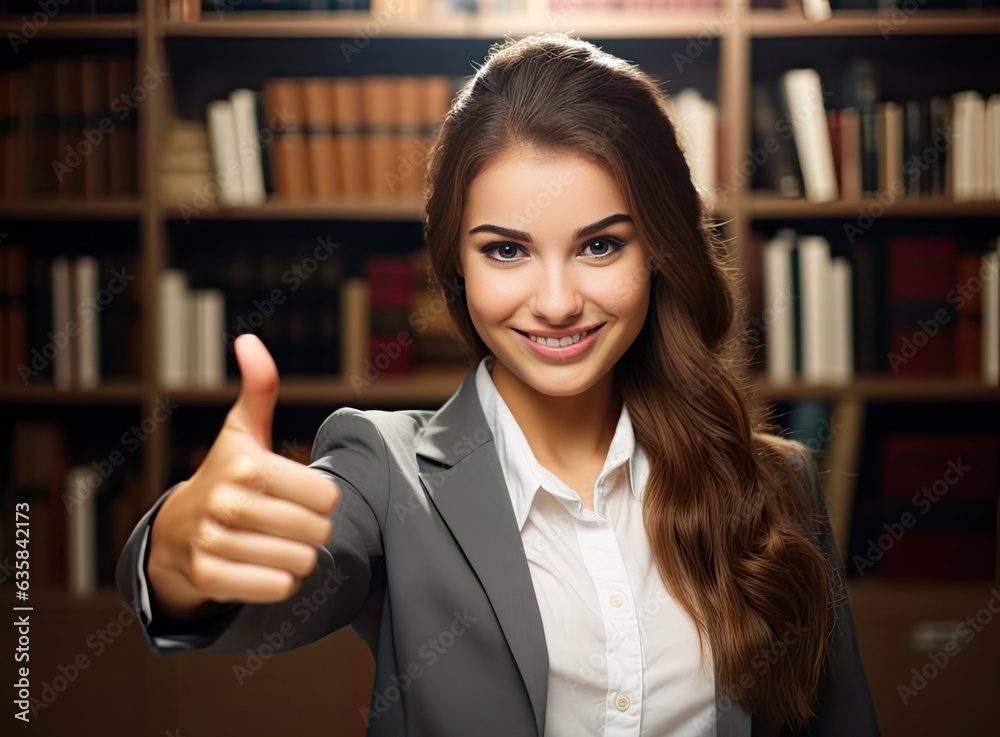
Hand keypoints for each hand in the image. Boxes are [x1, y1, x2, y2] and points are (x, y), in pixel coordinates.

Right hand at [146, 334, 339, 618]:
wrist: (175, 531)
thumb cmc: (225, 475)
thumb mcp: (243, 430)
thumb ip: (259, 388)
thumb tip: (249, 340)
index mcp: (248, 465)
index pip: (327, 496)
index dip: (321, 498)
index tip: (301, 494)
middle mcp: (228, 503)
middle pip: (317, 531)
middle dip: (313, 531)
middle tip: (293, 523)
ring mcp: (215, 542)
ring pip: (300, 563)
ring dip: (298, 558)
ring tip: (278, 544)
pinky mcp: (209, 578)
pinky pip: (277, 589)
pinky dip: (281, 583)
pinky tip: (266, 567)